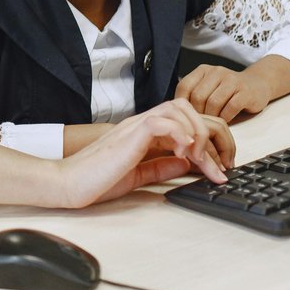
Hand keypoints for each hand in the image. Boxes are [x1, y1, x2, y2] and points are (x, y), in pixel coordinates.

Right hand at [60, 98, 234, 205]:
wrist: (69, 183)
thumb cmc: (96, 180)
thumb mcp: (138, 175)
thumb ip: (161, 166)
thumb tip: (188, 164)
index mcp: (144, 132)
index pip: (184, 120)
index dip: (207, 141)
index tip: (216, 169)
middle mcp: (142, 123)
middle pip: (187, 106)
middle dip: (212, 133)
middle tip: (220, 164)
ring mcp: (135, 126)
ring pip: (179, 108)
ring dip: (198, 134)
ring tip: (201, 161)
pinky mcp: (130, 134)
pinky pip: (162, 121)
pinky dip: (180, 134)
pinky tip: (184, 155)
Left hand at [175, 56, 289, 121]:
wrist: (258, 84)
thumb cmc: (227, 92)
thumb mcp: (208, 88)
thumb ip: (193, 96)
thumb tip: (176, 115)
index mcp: (203, 70)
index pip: (184, 87)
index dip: (182, 105)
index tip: (185, 118)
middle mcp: (216, 72)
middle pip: (198, 96)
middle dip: (197, 114)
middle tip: (199, 125)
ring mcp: (232, 80)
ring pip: (213, 103)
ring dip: (211, 118)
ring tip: (212, 125)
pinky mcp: (245, 92)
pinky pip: (230, 108)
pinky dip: (225, 119)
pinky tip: (225, 123)